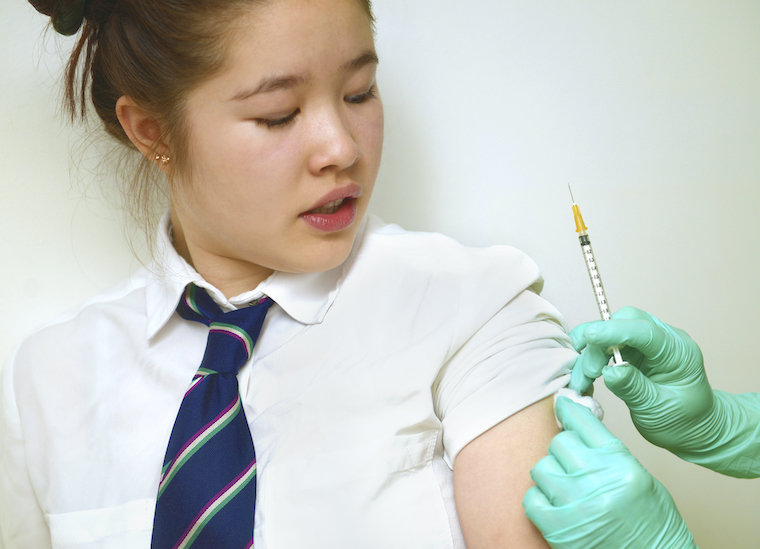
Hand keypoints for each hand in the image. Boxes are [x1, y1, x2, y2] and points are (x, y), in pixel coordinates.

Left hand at [523, 397, 694, 548]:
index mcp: (621, 464)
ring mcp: (575, 504)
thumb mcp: (642, 479)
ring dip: (552, 475)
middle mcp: (596, 480)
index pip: (584, 423)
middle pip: (560, 443)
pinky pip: (531, 498)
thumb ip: (610, 453)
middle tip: (575, 466)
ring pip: (542, 468)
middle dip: (565, 451)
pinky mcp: (558, 529)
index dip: (570, 411)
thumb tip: (580, 428)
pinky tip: (556, 505)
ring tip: (568, 488)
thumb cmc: (654, 525)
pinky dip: (540, 500)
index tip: (562, 404)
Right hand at [568, 307, 713, 453]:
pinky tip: (587, 377)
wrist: (694, 429)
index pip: (644, 331)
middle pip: (624, 322)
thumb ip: (634, 389)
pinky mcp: (635, 351)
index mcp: (678, 353)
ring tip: (582, 382)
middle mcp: (664, 340)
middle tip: (589, 373)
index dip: (614, 331)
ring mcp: (649, 344)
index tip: (588, 337)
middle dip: (599, 343)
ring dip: (592, 354)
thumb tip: (611, 371)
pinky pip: (609, 345)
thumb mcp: (657, 410)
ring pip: (612, 332)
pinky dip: (594, 358)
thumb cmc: (683, 422)